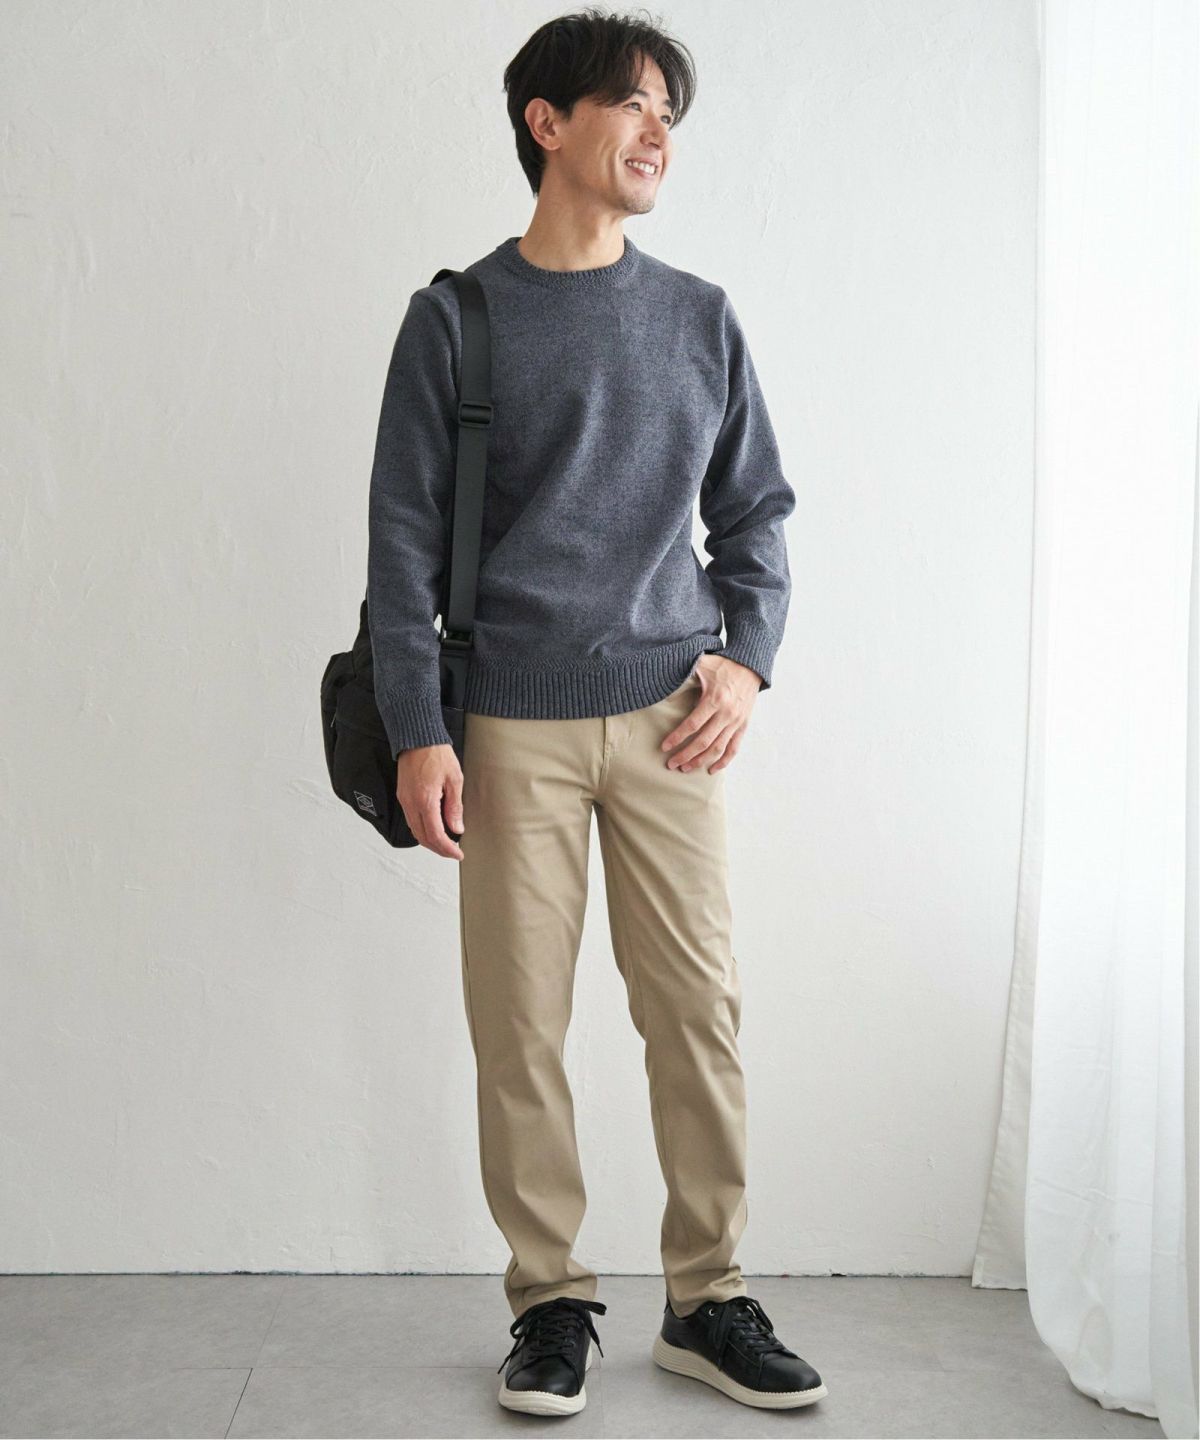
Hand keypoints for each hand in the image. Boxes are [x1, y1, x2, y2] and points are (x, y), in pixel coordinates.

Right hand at [396, 744, 464, 859]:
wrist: (417, 737)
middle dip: (438, 849)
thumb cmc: (436, 753)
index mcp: (425, 801)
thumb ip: (455, 807)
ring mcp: (404, 800)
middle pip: (422, 837)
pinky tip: (433, 827)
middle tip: (453, 851)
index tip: (458, 853)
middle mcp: (411, 803)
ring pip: (415, 830)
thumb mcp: (454, 779)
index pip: (436, 835)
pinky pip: (410, 820)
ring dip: (429, 840)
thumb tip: (457, 829)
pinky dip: (422, 829)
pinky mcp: (402, 795)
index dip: (447, 849)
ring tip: (445, 842)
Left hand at [659, 655, 761, 774]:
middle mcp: (726, 714)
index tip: (664, 746)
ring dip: (700, 761)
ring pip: (717, 749)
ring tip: (686, 768)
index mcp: (714, 699)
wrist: (750, 666)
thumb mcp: (702, 665)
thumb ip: (684, 672)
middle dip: (685, 755)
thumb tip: (663, 678)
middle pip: (703, 742)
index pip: (692, 725)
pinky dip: (723, 761)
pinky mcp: (743, 726)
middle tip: (671, 764)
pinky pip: (734, 748)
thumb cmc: (723, 666)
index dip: (677, 738)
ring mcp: (736, 722)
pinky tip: (711, 769)